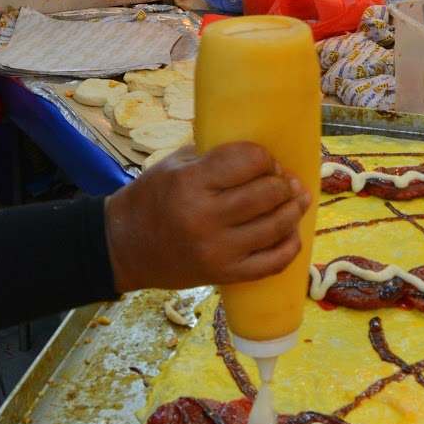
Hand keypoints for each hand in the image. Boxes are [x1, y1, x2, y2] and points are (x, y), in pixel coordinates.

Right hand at [104, 142, 311, 293]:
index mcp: (190, 182)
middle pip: (267, 193)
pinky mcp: (224, 275)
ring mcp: (216, 250)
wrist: (124, 248)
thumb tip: (260, 149)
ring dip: (294, 209)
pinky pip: (272, 263)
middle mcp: (204, 217)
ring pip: (276, 227)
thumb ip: (214, 156)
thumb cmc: (152, 199)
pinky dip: (290, 246)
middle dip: (283, 182)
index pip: (248, 160)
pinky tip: (292, 232)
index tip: (265, 160)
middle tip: (284, 180)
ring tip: (298, 199)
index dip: (265, 157)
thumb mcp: (174, 165)